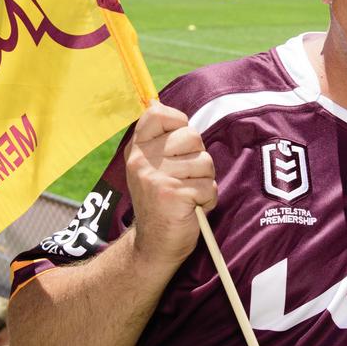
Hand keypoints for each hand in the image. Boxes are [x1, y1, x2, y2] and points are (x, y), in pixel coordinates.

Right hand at [123, 102, 216, 268]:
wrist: (153, 245)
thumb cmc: (161, 201)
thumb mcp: (151, 166)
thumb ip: (157, 137)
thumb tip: (155, 100)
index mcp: (137, 150)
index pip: (158, 114)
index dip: (178, 123)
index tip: (178, 146)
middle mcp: (142, 161)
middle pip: (192, 137)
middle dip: (198, 160)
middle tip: (184, 179)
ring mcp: (156, 177)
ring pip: (205, 163)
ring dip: (204, 182)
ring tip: (188, 195)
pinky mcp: (173, 195)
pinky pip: (209, 187)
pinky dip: (208, 200)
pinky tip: (191, 208)